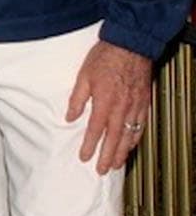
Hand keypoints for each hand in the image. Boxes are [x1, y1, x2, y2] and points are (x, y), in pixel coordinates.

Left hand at [67, 40, 152, 174]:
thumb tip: (70, 117)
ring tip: (116, 164)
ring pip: (130, 135)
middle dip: (108, 156)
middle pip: (114, 139)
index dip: (89, 146)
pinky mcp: (144, 102)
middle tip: (102, 170)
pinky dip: (136, 137)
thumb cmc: (104, 58)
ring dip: (123, 151)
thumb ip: (77, 99)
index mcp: (105, 102)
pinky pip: (141, 125)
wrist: (130, 45)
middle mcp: (122, 108)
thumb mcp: (83, 76)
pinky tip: (131, 144)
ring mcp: (135, 106)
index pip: (95, 131)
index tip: (84, 158)